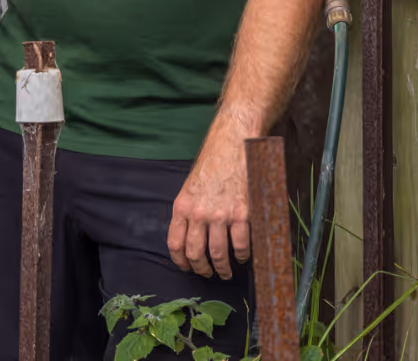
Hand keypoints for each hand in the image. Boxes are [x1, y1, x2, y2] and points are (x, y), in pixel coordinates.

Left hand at [167, 134, 250, 279]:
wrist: (232, 145)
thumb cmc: (211, 164)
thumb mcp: (190, 187)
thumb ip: (188, 210)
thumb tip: (190, 236)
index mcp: (182, 206)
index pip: (175, 243)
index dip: (181, 261)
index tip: (187, 267)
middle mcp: (199, 213)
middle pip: (196, 253)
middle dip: (201, 269)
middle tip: (207, 273)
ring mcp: (221, 215)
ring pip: (218, 254)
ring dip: (222, 268)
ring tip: (226, 271)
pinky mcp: (242, 215)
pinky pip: (241, 245)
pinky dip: (242, 256)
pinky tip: (242, 257)